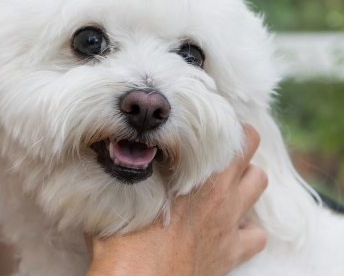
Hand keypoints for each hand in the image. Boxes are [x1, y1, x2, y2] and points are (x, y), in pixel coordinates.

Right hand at [86, 125, 266, 275]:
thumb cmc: (125, 232)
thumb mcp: (123, 188)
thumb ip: (130, 167)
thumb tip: (119, 152)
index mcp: (199, 171)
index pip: (234, 133)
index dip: (226, 125)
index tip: (211, 127)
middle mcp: (222, 191)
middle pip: (252, 149)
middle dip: (240, 144)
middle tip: (218, 149)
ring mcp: (230, 221)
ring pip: (259, 184)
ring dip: (245, 180)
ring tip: (224, 184)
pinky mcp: (231, 252)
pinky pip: (257, 236)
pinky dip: (247, 229)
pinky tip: (228, 229)